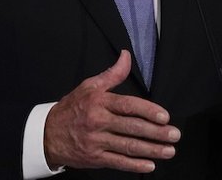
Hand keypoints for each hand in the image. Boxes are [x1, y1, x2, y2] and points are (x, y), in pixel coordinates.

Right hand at [43, 50, 180, 172]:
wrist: (47, 134)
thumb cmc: (72, 108)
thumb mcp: (89, 86)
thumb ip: (112, 74)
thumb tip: (126, 56)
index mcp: (99, 102)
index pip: (128, 106)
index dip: (148, 111)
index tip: (164, 116)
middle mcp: (98, 121)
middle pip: (132, 127)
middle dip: (156, 133)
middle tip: (174, 135)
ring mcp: (96, 141)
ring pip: (128, 146)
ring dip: (151, 149)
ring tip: (169, 150)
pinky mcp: (95, 158)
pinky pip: (118, 162)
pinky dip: (135, 165)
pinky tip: (150, 165)